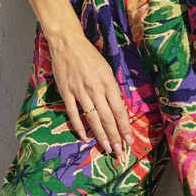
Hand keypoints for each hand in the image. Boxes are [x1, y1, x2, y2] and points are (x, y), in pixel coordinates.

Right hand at [46, 27, 134, 158]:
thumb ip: (111, 88)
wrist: (68, 43)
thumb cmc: (90, 55)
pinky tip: (84, 137)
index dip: (124, 127)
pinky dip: (78, 126)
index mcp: (108, 82)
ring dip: (100, 136)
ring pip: (92, 118)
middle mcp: (95, 89)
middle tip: (119, 152)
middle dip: (115, 137)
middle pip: (107, 118)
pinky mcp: (66, 92)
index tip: (129, 141)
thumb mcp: (107, 69)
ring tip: (106, 148)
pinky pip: (73, 113)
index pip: (119, 110)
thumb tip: (118, 106)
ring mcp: (80, 91)